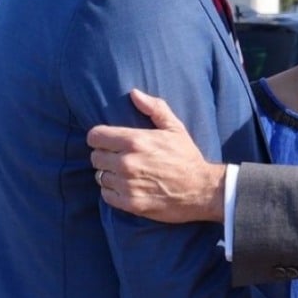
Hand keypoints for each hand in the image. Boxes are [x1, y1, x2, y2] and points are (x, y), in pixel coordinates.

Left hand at [87, 89, 226, 222]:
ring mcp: (127, 185)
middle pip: (95, 157)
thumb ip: (154, 108)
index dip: (100, 138)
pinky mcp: (130, 203)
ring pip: (100, 177)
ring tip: (126, 174)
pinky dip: (113, 191)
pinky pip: (106, 195)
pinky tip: (127, 187)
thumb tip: (133, 93)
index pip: (95, 136)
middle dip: (105, 156)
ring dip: (110, 174)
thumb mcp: (175, 128)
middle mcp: (127, 162)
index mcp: (135, 141)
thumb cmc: (187, 156)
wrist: (202, 190)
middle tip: (119, 158)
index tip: (108, 141)